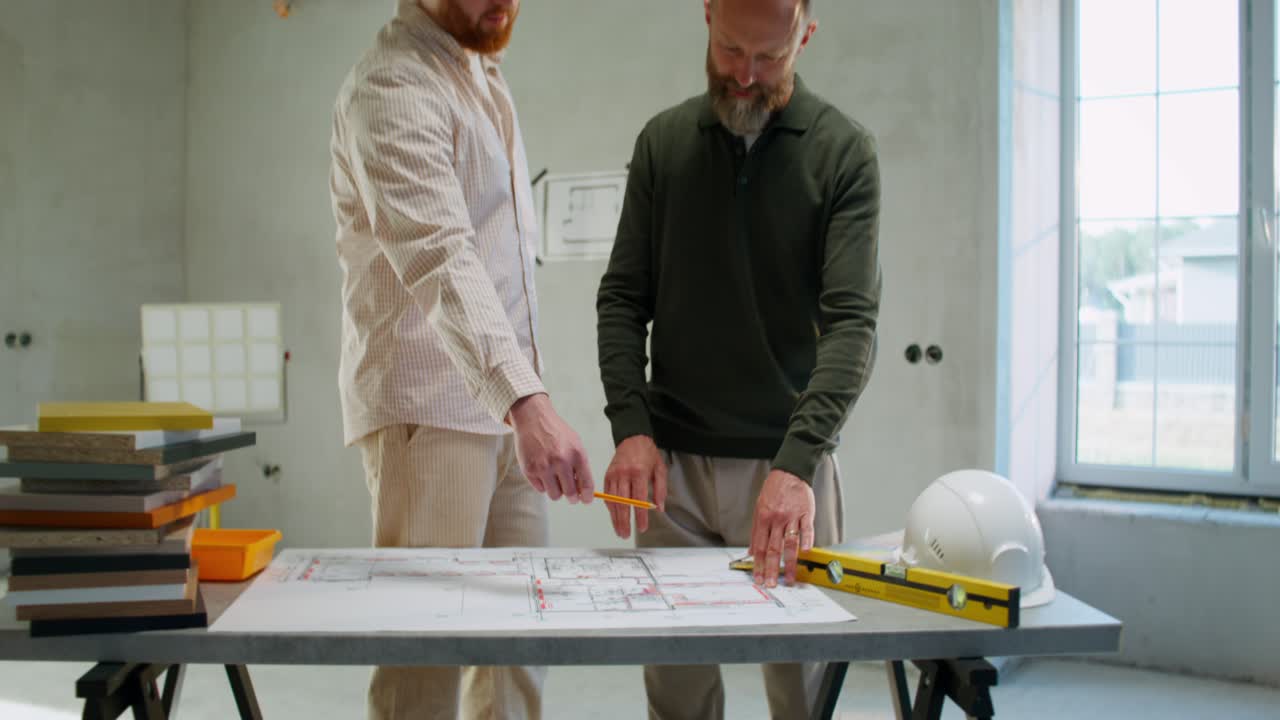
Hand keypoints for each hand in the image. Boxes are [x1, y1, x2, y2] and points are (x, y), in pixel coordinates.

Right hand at [507, 393, 594, 502]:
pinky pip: (540, 489)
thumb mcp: (575, 444)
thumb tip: (583, 490)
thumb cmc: (556, 432)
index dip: (587, 496)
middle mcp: (561, 462)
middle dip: (572, 497)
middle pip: (570, 494)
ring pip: (555, 495)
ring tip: (555, 479)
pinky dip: (543, 484)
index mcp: (576, 455)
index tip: (586, 499)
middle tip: (571, 496)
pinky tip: (542, 470)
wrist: (533, 419)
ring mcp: (544, 467)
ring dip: (556, 490)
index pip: (586, 484)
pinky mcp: (529, 470)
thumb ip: (581, 466)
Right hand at [602, 435, 666, 538]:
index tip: (642, 528)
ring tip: (619, 531)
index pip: (638, 500)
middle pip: (623, 503)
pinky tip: (613, 516)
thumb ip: (661, 489)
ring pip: (612, 501)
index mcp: (639, 473)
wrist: (633, 438)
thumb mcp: (660, 469)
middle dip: (624, 522)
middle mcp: (624, 474)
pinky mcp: (607, 475)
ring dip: (615, 518)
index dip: (640, 516)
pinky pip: (607, 495)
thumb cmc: (648, 454)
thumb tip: (659, 508)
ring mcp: (614, 475)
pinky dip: (610, 507)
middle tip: (626, 535)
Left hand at [749, 469, 814, 587]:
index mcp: (763, 519)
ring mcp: (792, 517)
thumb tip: (752, 551)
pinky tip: (806, 552)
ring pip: (790, 543)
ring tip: (790, 578)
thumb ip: (756, 532)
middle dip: (772, 569)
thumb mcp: (759, 508)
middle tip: (771, 583)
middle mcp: (776, 519)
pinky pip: (807, 529)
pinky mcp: (806, 513)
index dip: (758, 564)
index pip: (760, 547)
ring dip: (790, 563)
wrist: (790, 472)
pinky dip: (806, 541)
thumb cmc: (774, 491)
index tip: (759, 577)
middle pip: (774, 549)